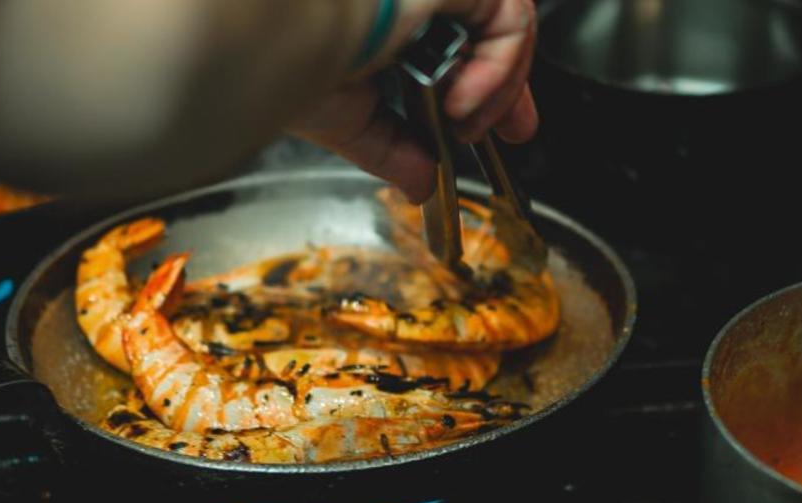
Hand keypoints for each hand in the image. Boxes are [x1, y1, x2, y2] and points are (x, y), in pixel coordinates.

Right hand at [288, 0, 538, 202]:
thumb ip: (392, 150)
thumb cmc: (293, 59)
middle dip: (509, 87)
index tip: (487, 127)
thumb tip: (419, 185)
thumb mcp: (350, 120)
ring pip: (503, 25)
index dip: (485, 84)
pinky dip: (499, 68)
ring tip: (465, 123)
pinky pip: (508, 18)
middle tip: (514, 131)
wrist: (287, 35)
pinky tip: (464, 100)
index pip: (454, 44)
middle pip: (487, 32)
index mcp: (390, 20)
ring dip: (498, 88)